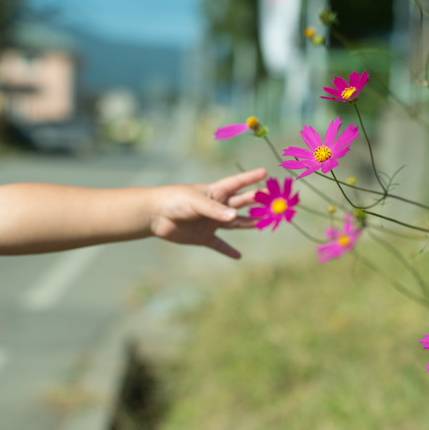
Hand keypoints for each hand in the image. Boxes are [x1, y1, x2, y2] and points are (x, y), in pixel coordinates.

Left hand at [149, 167, 267, 257]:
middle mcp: (217, 207)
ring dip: (249, 223)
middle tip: (274, 202)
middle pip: (241, 204)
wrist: (154, 215)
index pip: (238, 184)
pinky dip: (228, 251)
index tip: (267, 173)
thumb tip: (234, 217)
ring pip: (235, 224)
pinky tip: (238, 257)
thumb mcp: (196, 203)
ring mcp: (212, 222)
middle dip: (256, 202)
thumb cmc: (175, 200)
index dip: (251, 178)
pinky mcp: (204, 237)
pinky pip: (219, 245)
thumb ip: (215, 211)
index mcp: (215, 192)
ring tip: (264, 223)